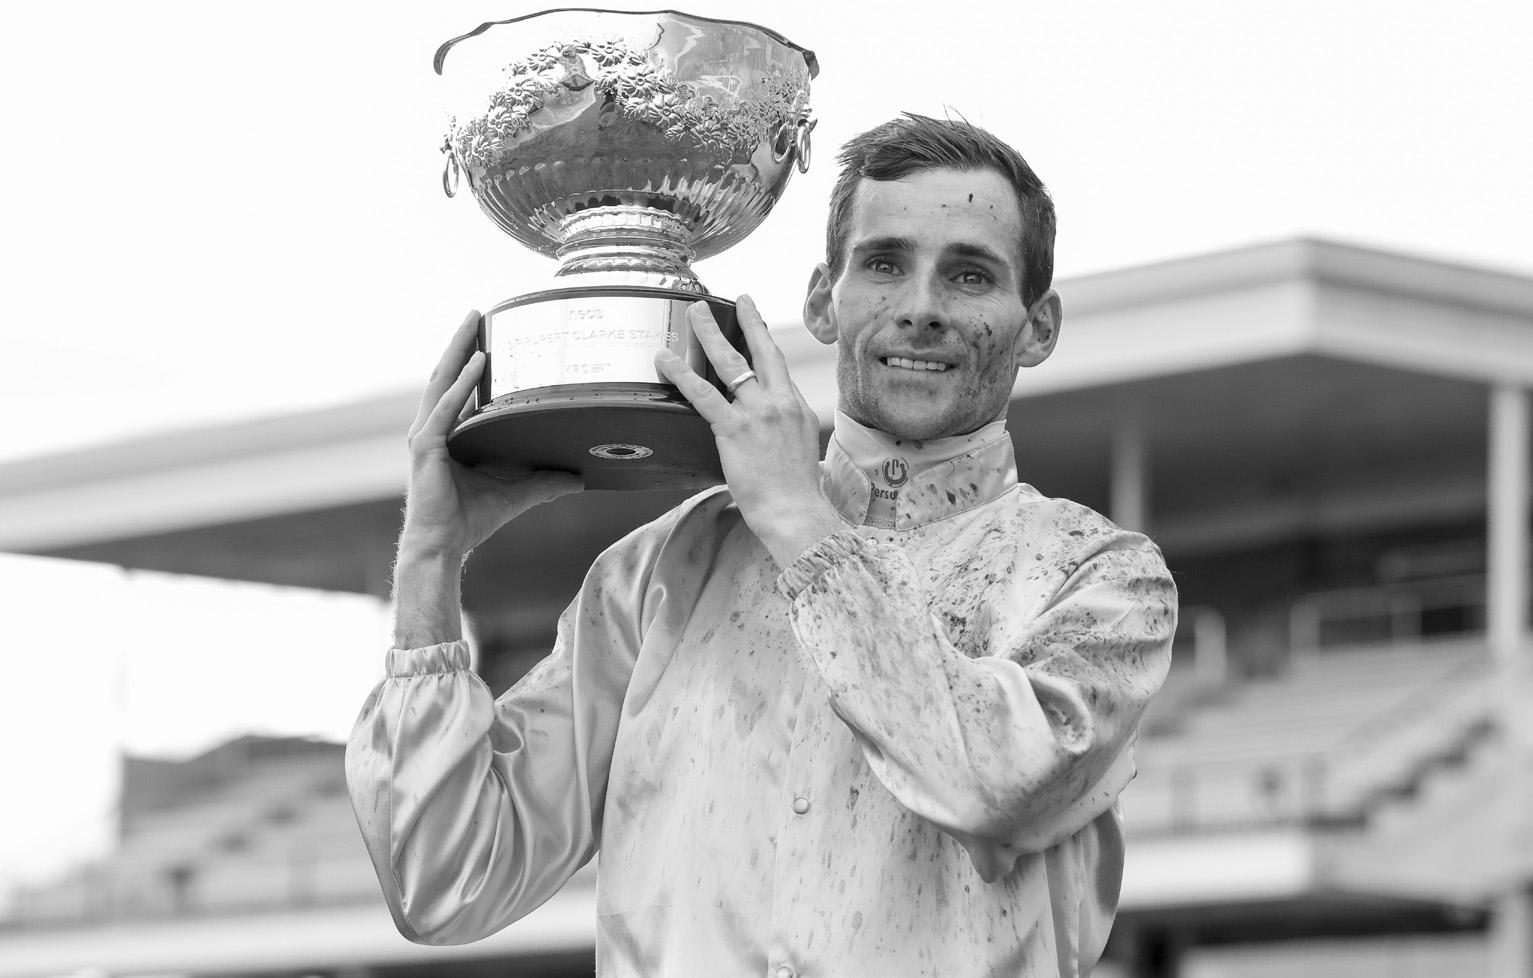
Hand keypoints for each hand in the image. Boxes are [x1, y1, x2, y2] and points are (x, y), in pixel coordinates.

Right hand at [400, 310, 582, 562]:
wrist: (444, 546)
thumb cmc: (471, 519)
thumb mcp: (519, 492)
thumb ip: (546, 481)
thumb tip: (580, 478)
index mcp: (449, 433)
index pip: (458, 387)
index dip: (468, 358)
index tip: (487, 331)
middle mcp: (434, 427)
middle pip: (447, 374)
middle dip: (460, 341)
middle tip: (477, 311)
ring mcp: (427, 435)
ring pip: (443, 381)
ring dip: (458, 349)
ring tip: (473, 321)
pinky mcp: (427, 447)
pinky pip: (447, 408)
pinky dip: (463, 385)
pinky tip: (478, 363)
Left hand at [655, 296, 839, 566]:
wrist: (796, 511)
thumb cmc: (796, 493)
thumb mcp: (801, 452)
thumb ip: (786, 432)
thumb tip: (772, 430)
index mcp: (797, 408)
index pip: (778, 367)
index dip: (765, 341)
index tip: (756, 320)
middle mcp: (781, 403)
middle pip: (761, 351)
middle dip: (747, 321)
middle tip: (735, 299)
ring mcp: (758, 413)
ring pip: (730, 363)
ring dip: (709, 334)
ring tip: (693, 315)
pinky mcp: (734, 429)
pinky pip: (703, 394)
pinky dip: (681, 374)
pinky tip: (665, 360)